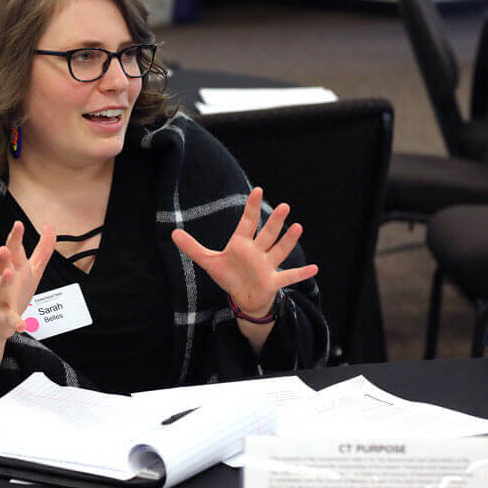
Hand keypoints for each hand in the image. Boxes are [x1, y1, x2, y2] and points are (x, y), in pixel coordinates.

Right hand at [0, 221, 55, 334]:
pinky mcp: (4, 317)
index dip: (15, 237)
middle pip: (4, 265)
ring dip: (4, 281)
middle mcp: (5, 280)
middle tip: (4, 248)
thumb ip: (42, 249)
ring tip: (8, 273)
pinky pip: (10, 319)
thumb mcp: (31, 268)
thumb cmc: (15, 290)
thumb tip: (50, 226)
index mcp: (14, 267)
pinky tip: (22, 326)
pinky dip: (16, 322)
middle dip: (4, 257)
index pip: (14, 250)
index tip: (18, 224)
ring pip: (1, 288)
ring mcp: (2, 298)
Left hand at [171, 187, 316, 318]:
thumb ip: (192, 248)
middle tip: (284, 206)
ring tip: (297, 227)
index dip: (252, 207)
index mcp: (242, 244)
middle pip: (267, 234)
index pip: (247, 222)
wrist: (243, 298)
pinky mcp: (273, 281)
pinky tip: (315, 268)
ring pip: (279, 251)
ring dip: (288, 241)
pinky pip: (289, 277)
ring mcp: (267, 266)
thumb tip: (173, 234)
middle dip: (274, 222)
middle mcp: (257, 251)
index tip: (258, 190)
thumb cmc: (229, 276)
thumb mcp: (208, 262)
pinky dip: (301, 274)